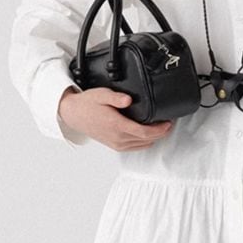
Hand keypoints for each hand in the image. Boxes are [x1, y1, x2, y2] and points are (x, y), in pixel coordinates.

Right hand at [58, 87, 172, 150]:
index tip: (168, 122)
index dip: (160, 129)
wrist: (74, 114)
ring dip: (154, 138)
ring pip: (142, 145)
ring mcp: (116, 143)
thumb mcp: (101, 95)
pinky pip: (135, 147)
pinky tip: (149, 134)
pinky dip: (145, 142)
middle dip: (161, 133)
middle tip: (169, 123)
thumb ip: (116, 97)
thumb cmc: (87, 104)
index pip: (145, 133)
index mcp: (117, 126)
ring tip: (161, 127)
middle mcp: (118, 138)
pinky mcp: (115, 145)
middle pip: (147, 140)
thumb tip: (128, 100)